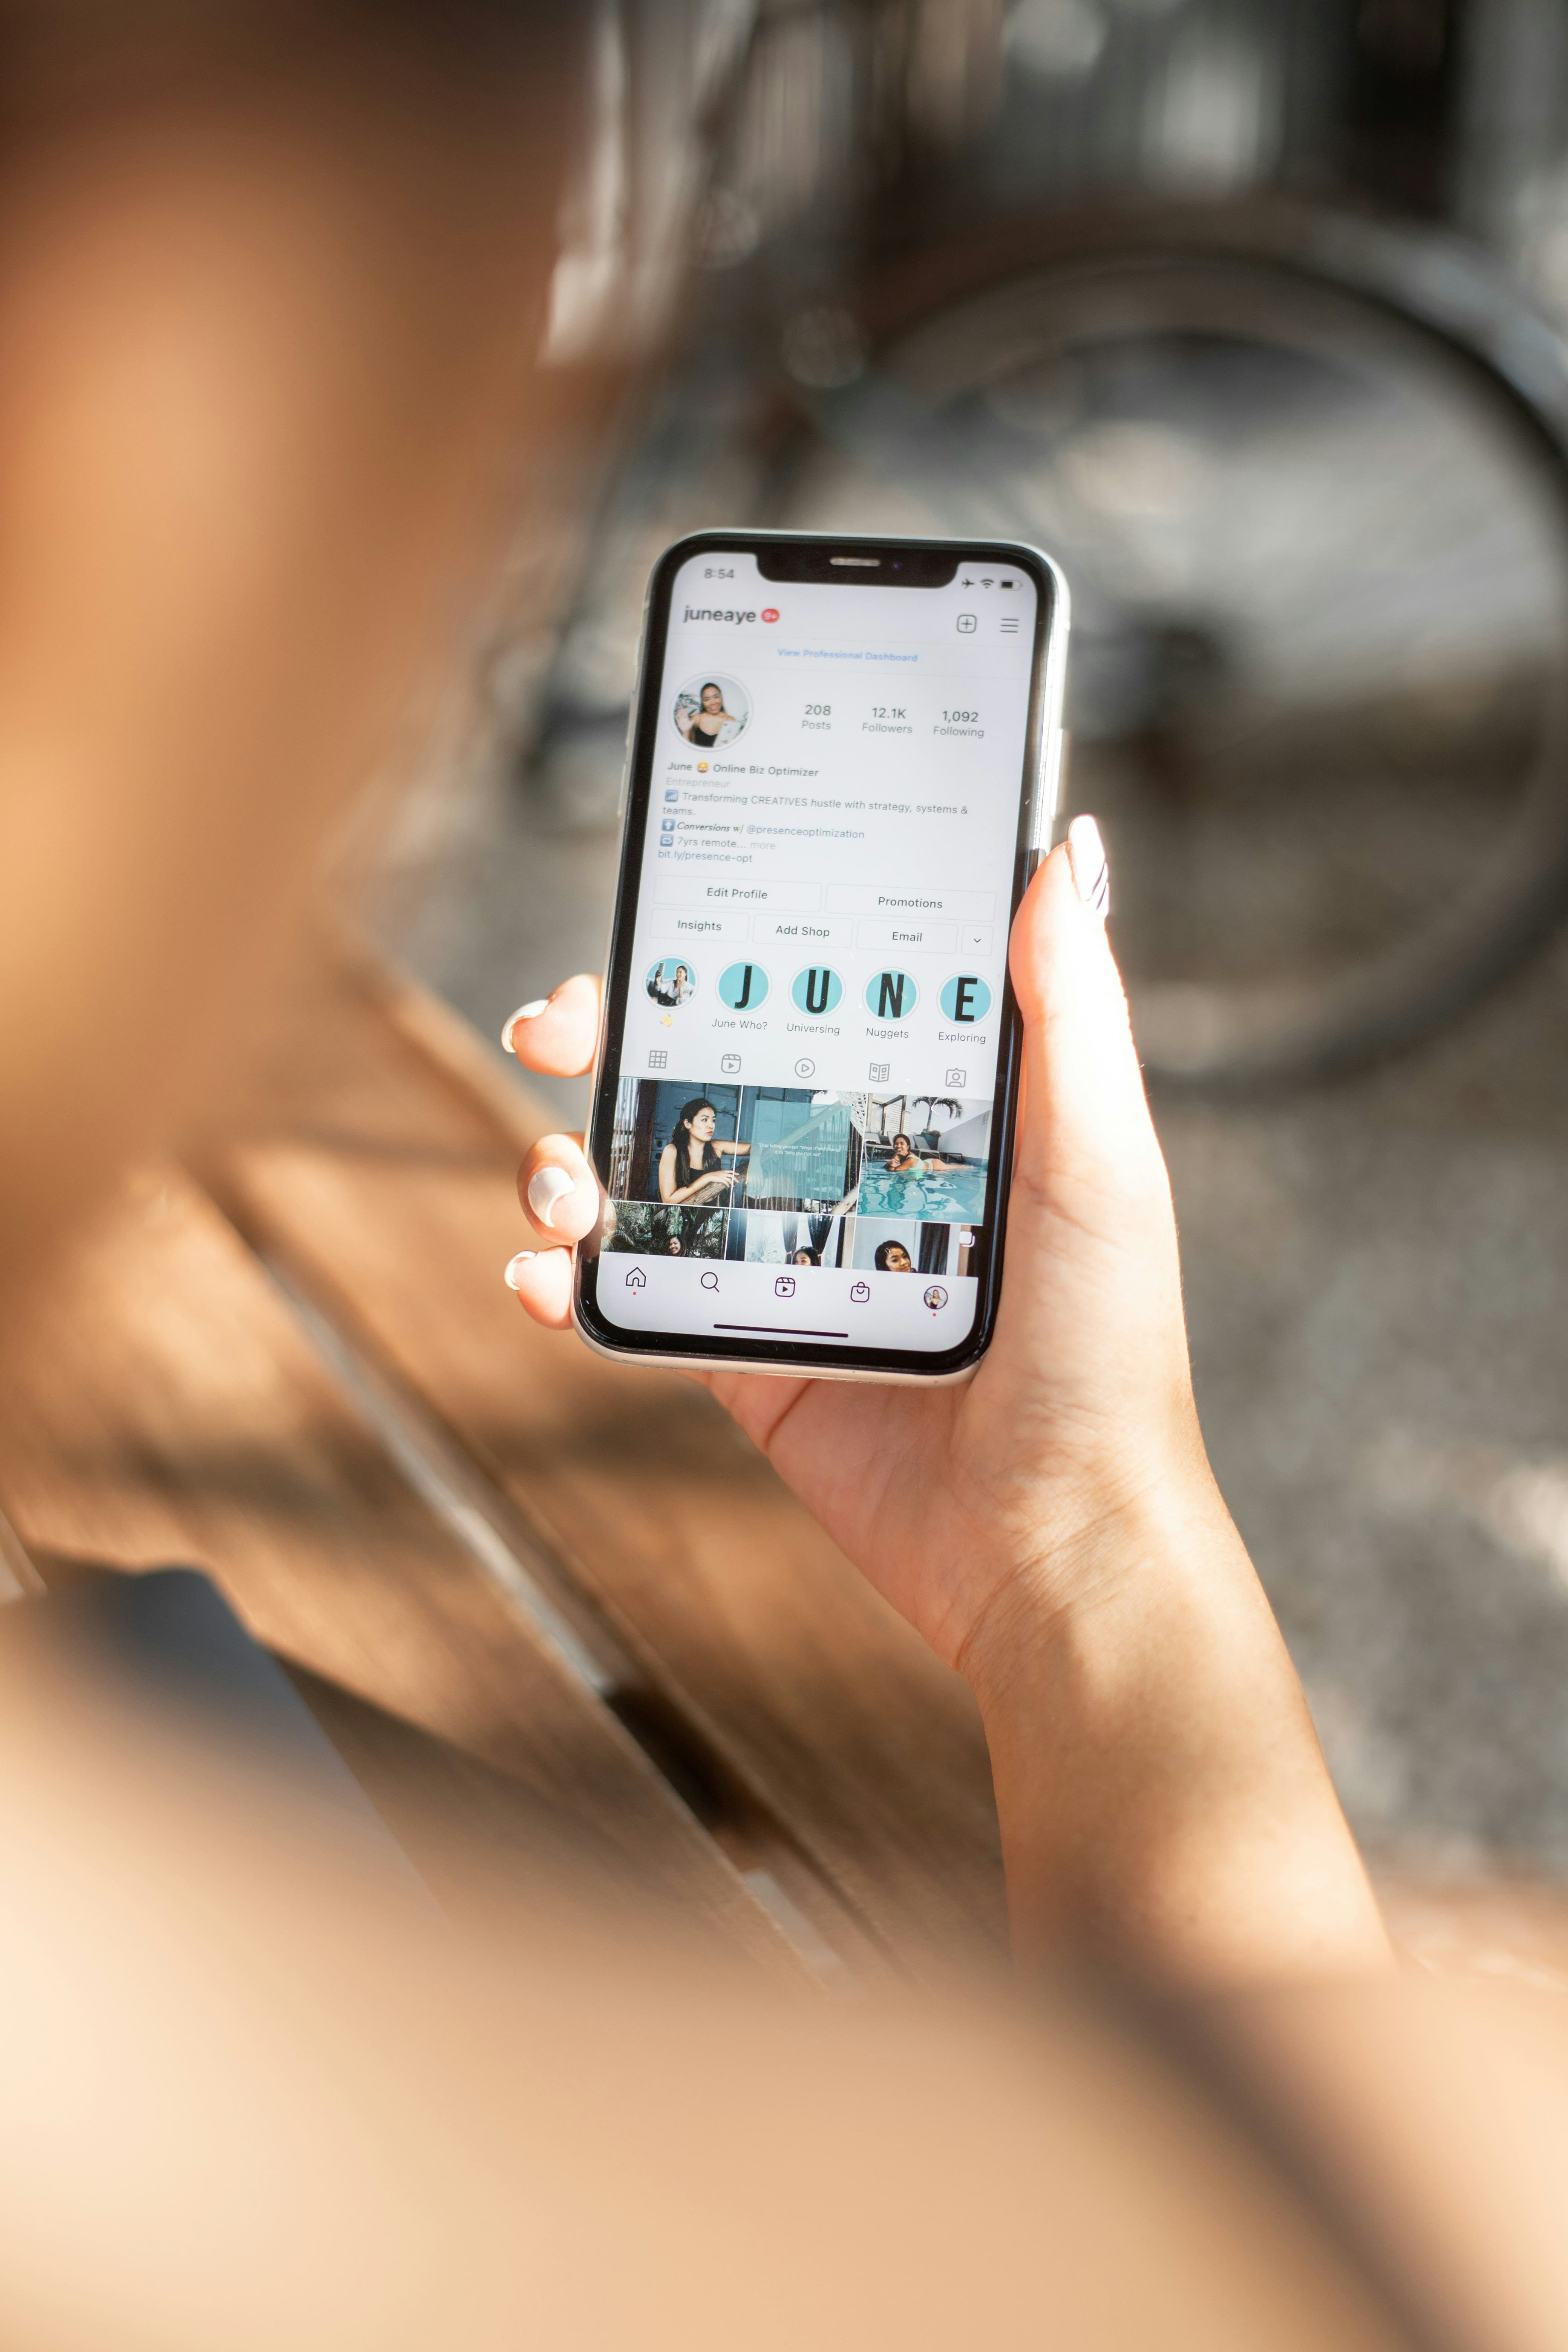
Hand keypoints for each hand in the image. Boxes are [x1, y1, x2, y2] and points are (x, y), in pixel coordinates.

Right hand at [501, 827, 1389, 1982]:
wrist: (1058, 1544)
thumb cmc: (1108, 1352)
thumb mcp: (1100, 1160)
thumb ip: (1072, 1012)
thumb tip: (1066, 850)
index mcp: (929, 1108)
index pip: (807, 988)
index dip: (725, 940)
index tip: (660, 902)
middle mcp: (849, 1170)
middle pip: (701, 1070)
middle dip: (611, 1035)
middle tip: (559, 1023)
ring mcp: (789, 1262)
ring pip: (649, 1178)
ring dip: (571, 1158)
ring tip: (557, 1180)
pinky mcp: (749, 1357)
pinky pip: (637, 1302)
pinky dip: (568, 1283)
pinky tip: (545, 1275)